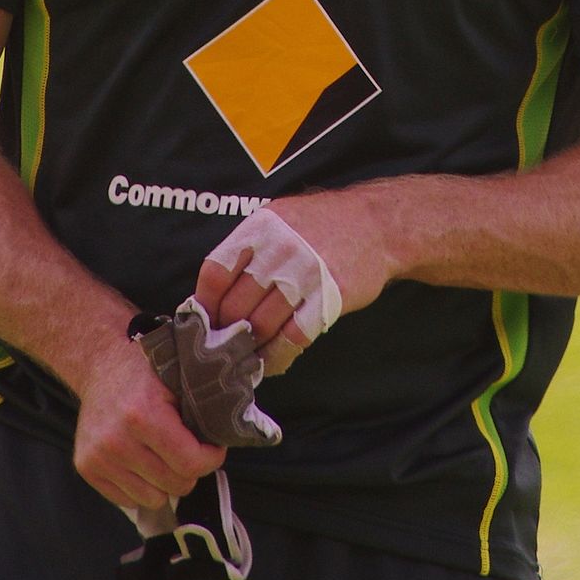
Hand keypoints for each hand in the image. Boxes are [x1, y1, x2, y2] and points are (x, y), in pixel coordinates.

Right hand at [71, 324, 225, 512]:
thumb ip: (203, 407)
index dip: (211, 459)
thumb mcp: (178, 377)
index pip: (191, 463)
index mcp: (143, 415)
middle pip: (175, 485)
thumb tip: (229, 436)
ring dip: (164, 482)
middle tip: (188, 449)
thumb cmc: (145, 370)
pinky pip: (127, 500)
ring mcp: (98, 457)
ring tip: (162, 454)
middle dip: (189, 470)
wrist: (100, 364)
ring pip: (153, 499)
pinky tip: (141, 459)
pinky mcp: (86, 468)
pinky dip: (141, 485)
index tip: (213, 448)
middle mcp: (117, 441)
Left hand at [195, 188, 391, 372]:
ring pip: (261, 326)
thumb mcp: (278, 218)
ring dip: (248, 348)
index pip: (216, 272)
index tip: (204, 320)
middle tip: (222, 346)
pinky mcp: (329, 299)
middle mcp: (279, 250)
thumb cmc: (321, 222)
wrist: (376, 224)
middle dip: (225, 331)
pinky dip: (277, 356)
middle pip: (236, 305)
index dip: (205, 303)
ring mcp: (305, 275)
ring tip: (243, 358)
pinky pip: (292, 337)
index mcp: (260, 227)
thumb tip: (213, 291)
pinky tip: (270, 361)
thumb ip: (248, 248)